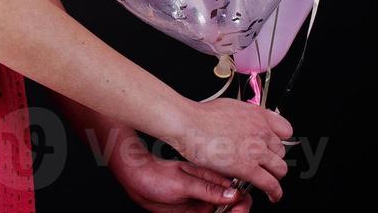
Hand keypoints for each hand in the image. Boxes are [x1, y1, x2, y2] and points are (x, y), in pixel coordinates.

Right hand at [107, 125, 253, 211]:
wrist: (134, 169)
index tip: (243, 202)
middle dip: (238, 201)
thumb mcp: (182, 185)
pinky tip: (226, 173)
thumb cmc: (151, 183)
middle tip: (244, 193)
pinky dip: (220, 179)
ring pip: (221, 195)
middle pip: (226, 208)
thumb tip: (232, 194)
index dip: (237, 211)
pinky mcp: (195, 185)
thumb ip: (208, 189)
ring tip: (237, 180)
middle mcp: (199, 208)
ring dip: (231, 189)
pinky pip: (212, 184)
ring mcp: (198, 197)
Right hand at [161, 98, 291, 203]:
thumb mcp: (228, 107)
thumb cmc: (199, 116)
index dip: (279, 140)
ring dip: (274, 175)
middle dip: (273, 159)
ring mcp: (257, 150)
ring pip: (280, 168)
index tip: (273, 146)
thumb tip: (242, 124)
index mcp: (256, 115)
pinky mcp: (249, 167)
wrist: (188, 122)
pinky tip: (272, 196)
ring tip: (267, 180)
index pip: (285, 130)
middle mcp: (261, 131)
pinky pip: (271, 184)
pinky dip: (275, 192)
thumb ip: (242, 118)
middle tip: (263, 164)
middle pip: (281, 151)